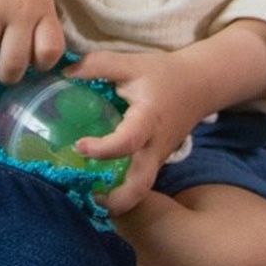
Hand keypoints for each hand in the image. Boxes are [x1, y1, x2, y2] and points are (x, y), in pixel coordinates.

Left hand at [65, 48, 204, 215]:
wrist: (200, 85)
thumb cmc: (164, 75)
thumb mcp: (131, 64)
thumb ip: (98, 65)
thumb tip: (64, 72)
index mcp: (148, 121)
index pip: (127, 142)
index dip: (103, 148)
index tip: (79, 145)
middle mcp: (154, 147)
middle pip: (140, 187)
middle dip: (115, 201)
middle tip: (87, 196)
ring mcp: (157, 159)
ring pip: (140, 190)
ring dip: (116, 200)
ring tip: (88, 195)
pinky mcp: (154, 162)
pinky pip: (138, 182)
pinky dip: (120, 189)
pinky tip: (97, 183)